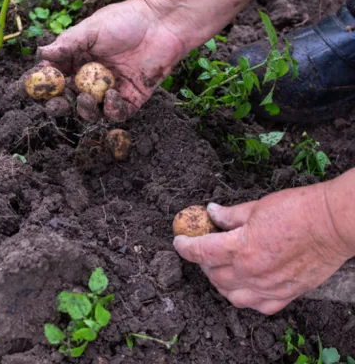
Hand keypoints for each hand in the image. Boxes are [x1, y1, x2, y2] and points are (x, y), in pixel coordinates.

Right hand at [38, 0, 185, 121]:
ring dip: (85, 110)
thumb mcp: (92, 29)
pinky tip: (112, 95)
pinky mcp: (131, 100)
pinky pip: (117, 114)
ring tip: (87, 98)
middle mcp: (92, 80)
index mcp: (78, 62)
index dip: (45, 87)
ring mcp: (111, 92)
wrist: (160, 25)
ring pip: (92, 112)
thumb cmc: (125, 21)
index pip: (57, 80)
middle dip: (61, 106)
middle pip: (70, 101)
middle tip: (57, 104)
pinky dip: (112, 110)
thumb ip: (67, 44)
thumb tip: (41, 54)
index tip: (36, 90)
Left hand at [173, 183, 353, 314]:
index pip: (201, 251)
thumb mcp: (256, 206)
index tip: (179, 241)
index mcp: (241, 247)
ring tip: (221, 267)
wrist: (332, 223)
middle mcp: (251, 272)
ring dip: (219, 281)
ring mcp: (269, 287)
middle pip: (213, 274)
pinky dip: (246, 297)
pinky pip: (258, 306)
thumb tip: (212, 212)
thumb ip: (230, 215)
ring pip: (231, 294)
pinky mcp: (286, 294)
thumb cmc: (297, 210)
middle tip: (204, 248)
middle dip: (202, 261)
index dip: (185, 246)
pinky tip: (245, 284)